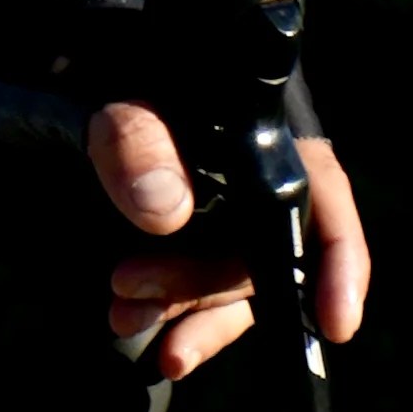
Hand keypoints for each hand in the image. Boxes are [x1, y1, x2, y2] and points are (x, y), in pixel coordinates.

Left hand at [88, 99, 375, 386]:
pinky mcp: (189, 249)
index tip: (336, 323)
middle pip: (263, 258)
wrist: (72, 83)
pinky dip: (172, 319)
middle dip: (205, 288)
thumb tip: (164, 212)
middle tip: (130, 286)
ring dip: (184, 312)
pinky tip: (134, 328)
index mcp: (267, 141)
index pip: (324, 201)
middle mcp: (259, 188)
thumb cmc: (120, 84)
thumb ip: (139, 143)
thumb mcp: (121, 100)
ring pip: (231, 289)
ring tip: (125, 317)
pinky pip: (200, 300)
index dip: (340, 263)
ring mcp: (226, 225)